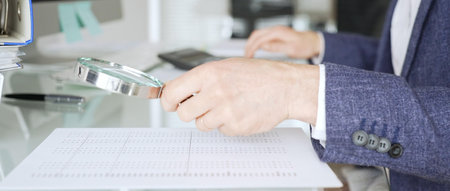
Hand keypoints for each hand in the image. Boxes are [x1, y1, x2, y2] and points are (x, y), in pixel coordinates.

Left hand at [160, 58, 319, 135]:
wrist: (285, 87)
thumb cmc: (258, 75)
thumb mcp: (226, 67)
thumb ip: (201, 78)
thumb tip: (178, 91)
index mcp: (209, 73)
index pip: (172, 92)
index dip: (168, 100)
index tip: (170, 103)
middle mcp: (215, 92)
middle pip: (183, 113)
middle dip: (189, 112)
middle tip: (200, 107)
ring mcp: (225, 111)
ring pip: (200, 124)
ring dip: (209, 118)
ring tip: (226, 107)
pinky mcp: (235, 126)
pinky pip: (220, 130)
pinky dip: (226, 124)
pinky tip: (239, 112)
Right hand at [245, 26, 320, 58]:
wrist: (313, 42)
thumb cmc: (305, 46)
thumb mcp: (292, 49)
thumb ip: (277, 47)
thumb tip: (264, 46)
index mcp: (278, 33)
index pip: (260, 39)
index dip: (252, 48)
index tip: (248, 57)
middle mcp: (276, 30)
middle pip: (256, 35)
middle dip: (249, 45)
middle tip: (245, 56)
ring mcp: (276, 32)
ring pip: (258, 35)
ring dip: (252, 43)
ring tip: (248, 54)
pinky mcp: (276, 35)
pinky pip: (263, 37)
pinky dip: (256, 43)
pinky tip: (255, 50)